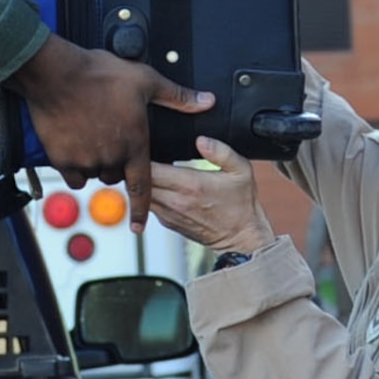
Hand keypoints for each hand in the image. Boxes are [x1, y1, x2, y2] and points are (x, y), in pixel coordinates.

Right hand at [9, 35, 213, 230]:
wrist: (56, 73)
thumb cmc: (99, 75)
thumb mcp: (145, 81)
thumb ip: (177, 97)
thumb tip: (206, 102)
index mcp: (134, 144)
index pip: (143, 187)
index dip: (141, 209)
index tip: (138, 226)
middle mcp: (111, 158)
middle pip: (116, 176)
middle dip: (115, 164)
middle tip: (108, 138)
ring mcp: (86, 161)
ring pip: (93, 174)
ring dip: (95, 163)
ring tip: (90, 134)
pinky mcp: (61, 159)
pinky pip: (71, 175)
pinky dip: (74, 166)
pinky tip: (73, 145)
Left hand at [149, 138, 274, 254]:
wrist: (241, 238)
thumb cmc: (242, 205)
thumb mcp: (241, 171)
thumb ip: (222, 152)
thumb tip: (201, 140)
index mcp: (190, 185)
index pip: (150, 168)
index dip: (143, 154)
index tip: (147, 145)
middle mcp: (175, 201)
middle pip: (137, 182)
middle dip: (136, 167)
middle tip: (142, 154)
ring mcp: (169, 214)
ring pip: (138, 195)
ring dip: (140, 182)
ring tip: (149, 168)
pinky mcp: (168, 222)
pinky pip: (149, 205)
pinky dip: (148, 194)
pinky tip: (159, 184)